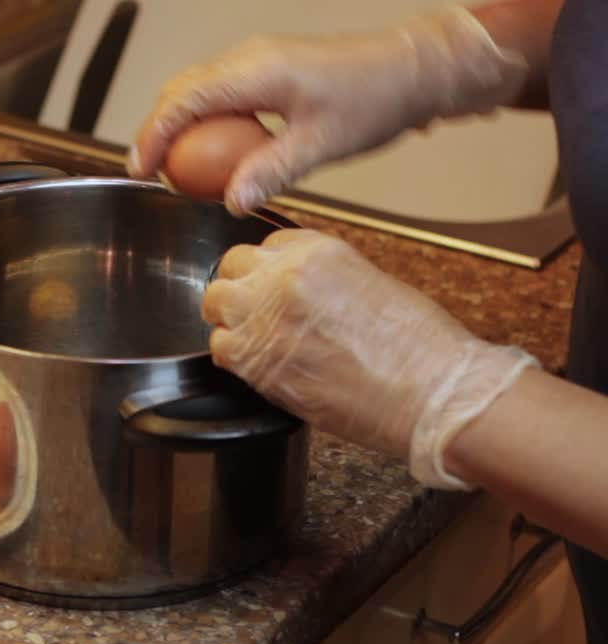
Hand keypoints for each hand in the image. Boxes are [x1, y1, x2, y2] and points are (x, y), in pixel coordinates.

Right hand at [128, 7, 526, 214]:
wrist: (414, 70)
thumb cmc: (376, 98)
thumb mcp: (323, 144)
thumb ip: (272, 172)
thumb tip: (232, 201)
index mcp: (256, 71)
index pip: (183, 100)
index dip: (153, 135)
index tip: (140, 169)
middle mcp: (250, 59)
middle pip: (181, 91)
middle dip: (157, 131)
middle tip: (151, 174)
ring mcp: (259, 61)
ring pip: (198, 90)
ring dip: (180, 126)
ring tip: (176, 169)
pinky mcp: (269, 71)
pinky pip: (222, 94)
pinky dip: (206, 123)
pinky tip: (214, 155)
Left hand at [202, 230, 535, 488]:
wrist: (432, 392)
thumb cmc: (418, 347)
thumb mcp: (369, 283)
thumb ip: (321, 279)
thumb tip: (295, 290)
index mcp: (317, 250)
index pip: (266, 246)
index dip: (268, 269)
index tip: (274, 287)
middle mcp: (285, 277)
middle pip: (232, 268)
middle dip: (241, 289)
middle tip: (258, 314)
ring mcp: (266, 317)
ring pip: (216, 306)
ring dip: (231, 322)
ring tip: (258, 341)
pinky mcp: (257, 361)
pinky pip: (220, 350)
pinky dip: (234, 358)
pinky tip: (260, 365)